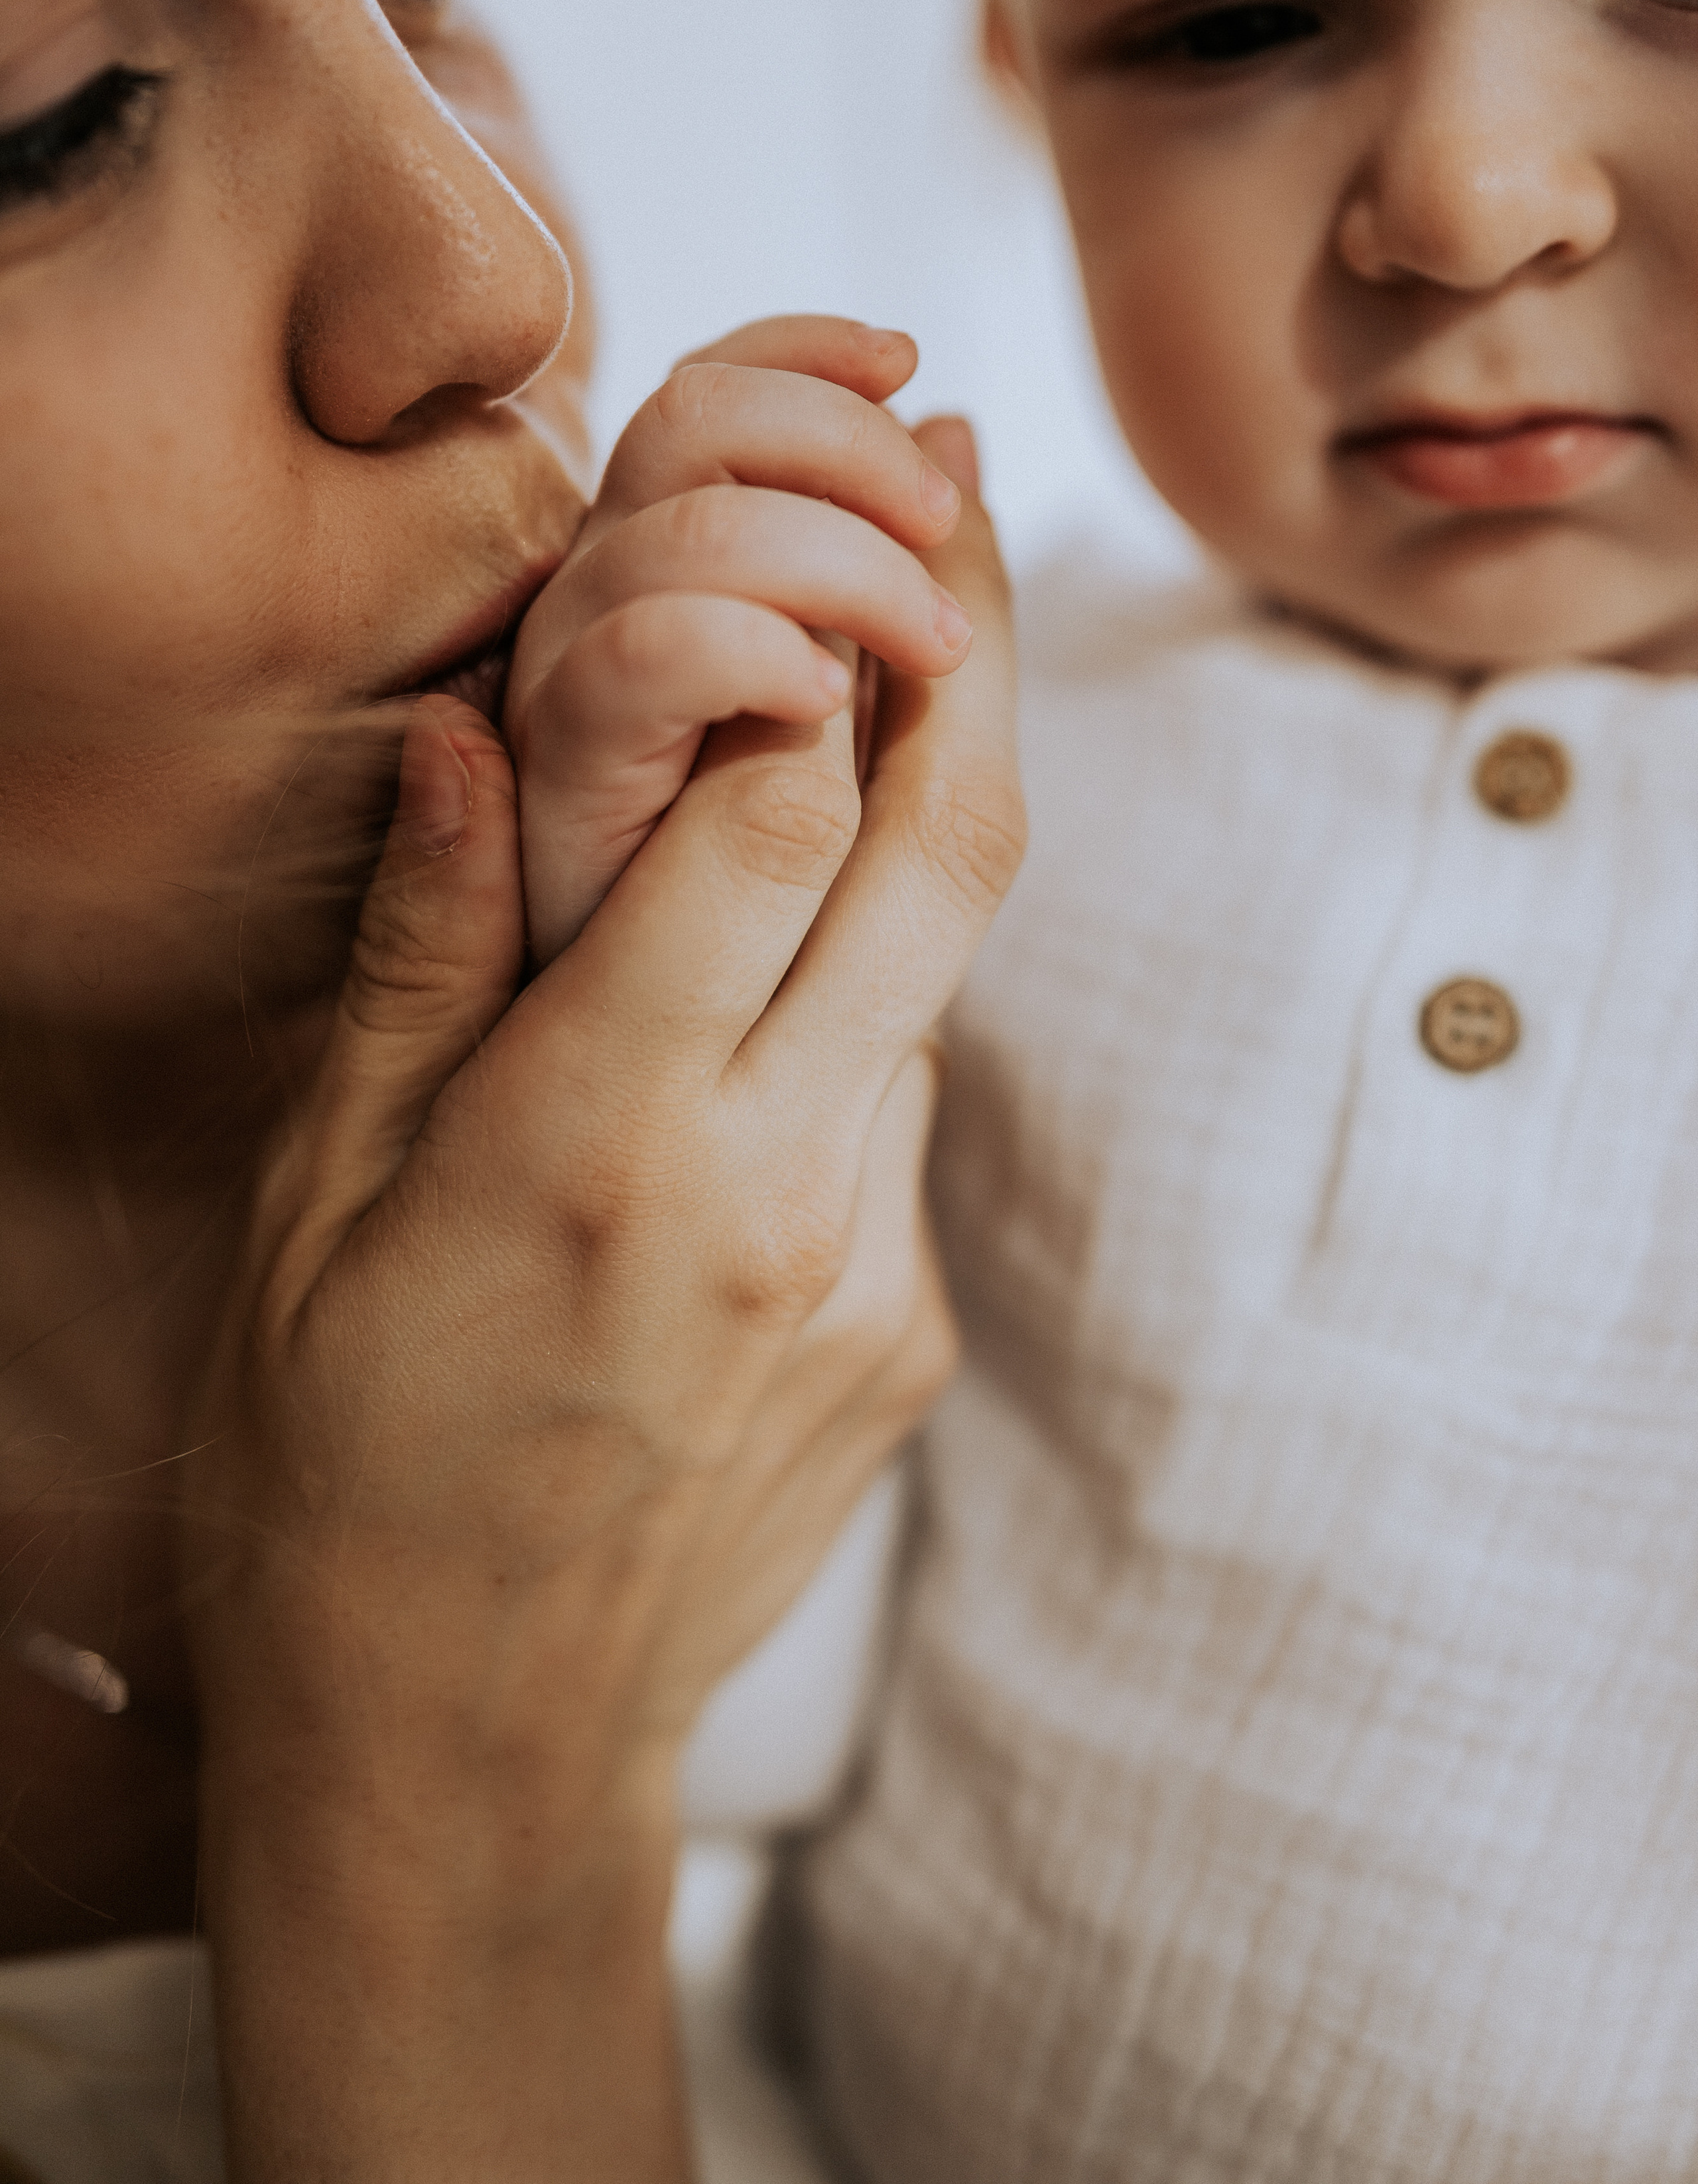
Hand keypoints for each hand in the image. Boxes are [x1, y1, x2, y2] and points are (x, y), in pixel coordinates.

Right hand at [181, 411, 1021, 2180]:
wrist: (461, 1748)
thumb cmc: (329, 1478)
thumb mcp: (316, 1211)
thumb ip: (420, 963)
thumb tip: (483, 741)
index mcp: (599, 1143)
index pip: (773, 819)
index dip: (808, 653)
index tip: (810, 543)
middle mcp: (778, 1194)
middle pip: (945, 858)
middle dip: (963, 656)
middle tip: (955, 501)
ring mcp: (870, 1271)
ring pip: (943, 972)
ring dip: (925, 820)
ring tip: (884, 681)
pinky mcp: (906, 1333)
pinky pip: (909, 1102)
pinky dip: (870, 996)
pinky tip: (784, 973)